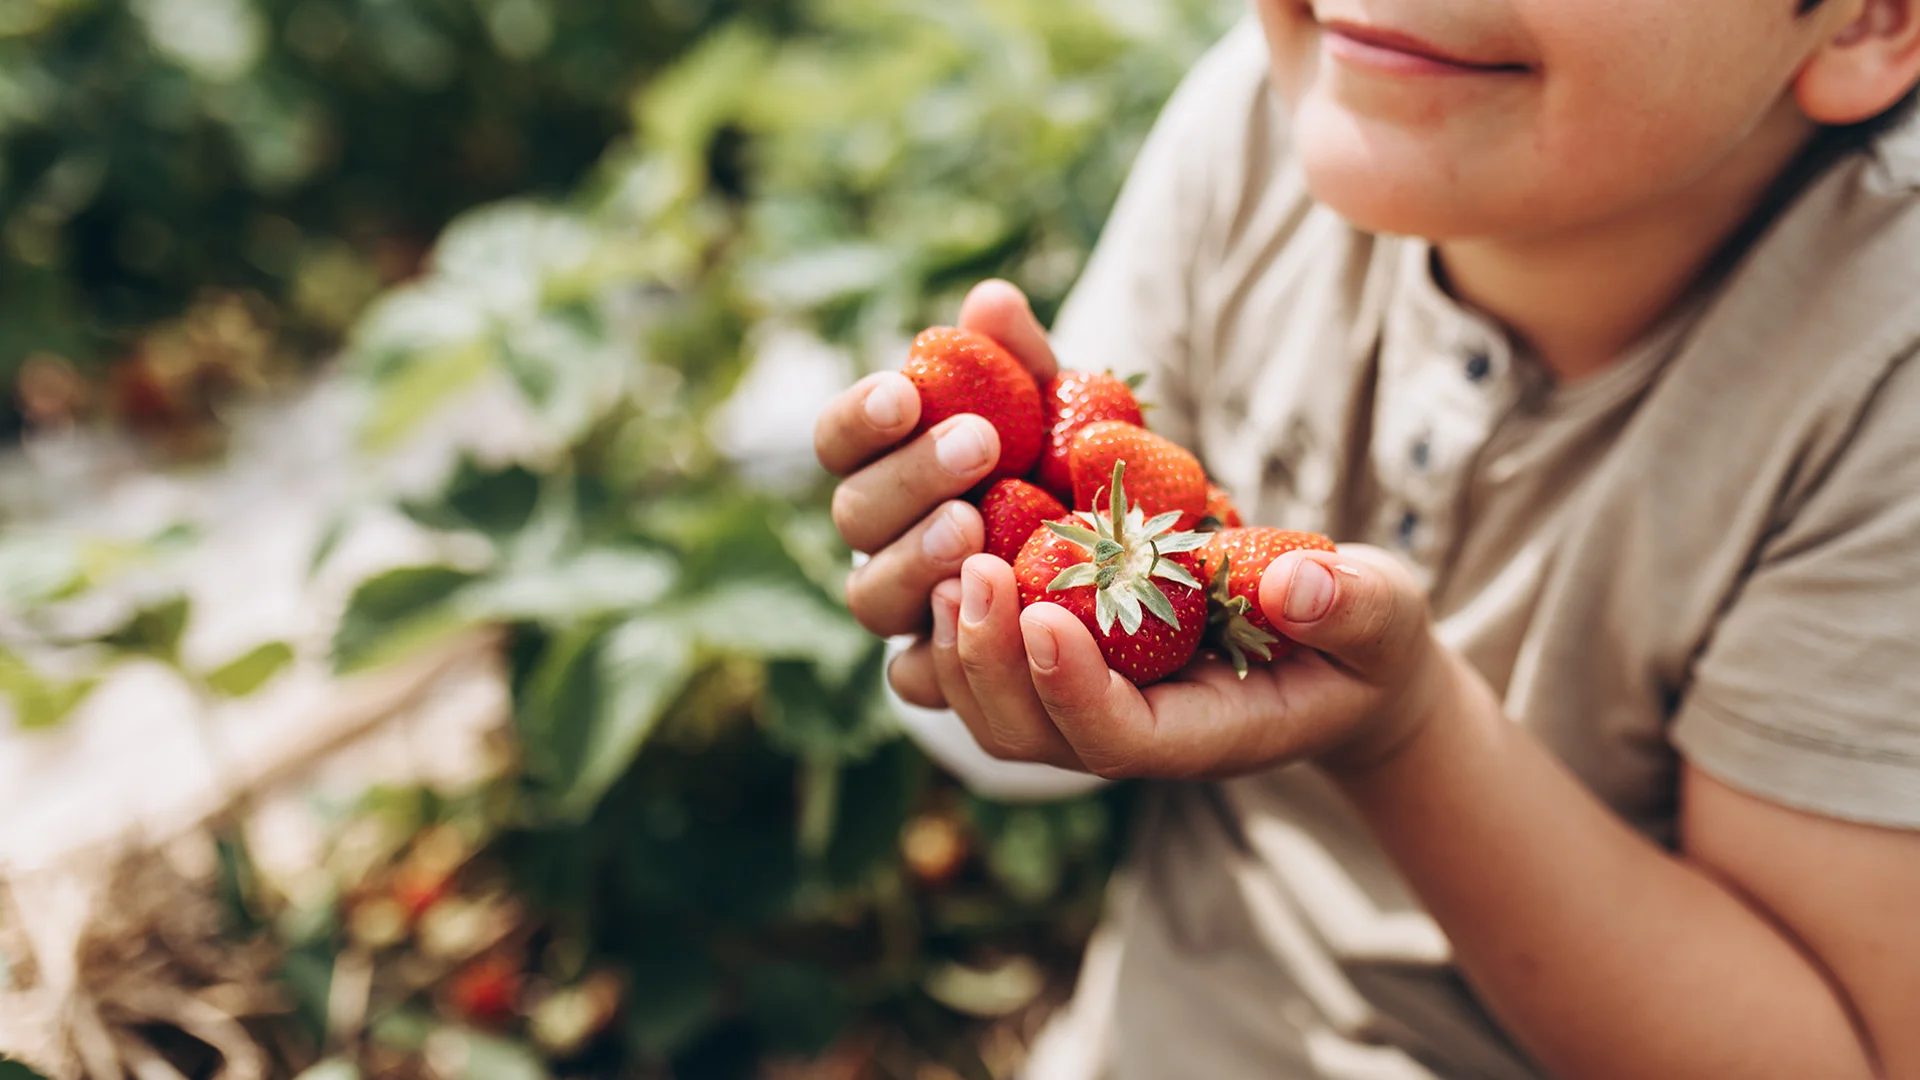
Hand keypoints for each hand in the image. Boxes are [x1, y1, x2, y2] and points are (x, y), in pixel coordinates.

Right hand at [815, 280, 1056, 708]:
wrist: (1152, 587)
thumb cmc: (1087, 483)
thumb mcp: (1072, 414)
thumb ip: (1026, 365)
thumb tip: (991, 303)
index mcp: (894, 472)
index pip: (841, 443)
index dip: (860, 420)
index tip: (908, 391)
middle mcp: (887, 547)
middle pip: (853, 520)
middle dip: (907, 477)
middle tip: (978, 444)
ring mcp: (914, 620)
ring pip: (873, 601)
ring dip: (916, 562)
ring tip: (979, 529)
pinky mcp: (953, 686)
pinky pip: (922, 684)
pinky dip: (950, 655)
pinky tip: (1003, 619)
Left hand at [928, 543, 1458, 777]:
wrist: (1327, 649)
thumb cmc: (1360, 640)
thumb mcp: (1382, 616)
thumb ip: (1352, 606)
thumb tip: (1300, 583)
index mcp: (1200, 735)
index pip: (1118, 738)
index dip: (1075, 688)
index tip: (1048, 615)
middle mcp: (1124, 729)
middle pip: (1026, 730)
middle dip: (990, 656)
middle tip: (970, 567)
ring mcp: (1079, 700)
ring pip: (984, 703)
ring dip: (951, 637)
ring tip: (941, 552)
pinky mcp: (1056, 658)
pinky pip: (975, 654)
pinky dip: (946, 607)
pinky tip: (941, 531)